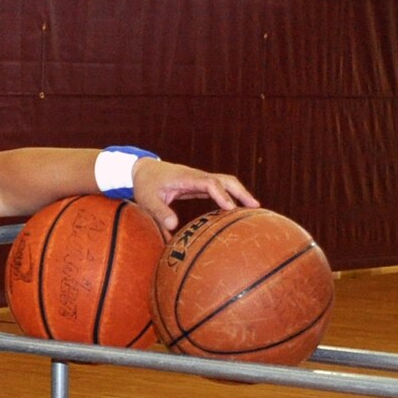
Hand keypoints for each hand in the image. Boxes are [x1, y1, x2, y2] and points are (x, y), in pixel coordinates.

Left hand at [133, 159, 259, 231]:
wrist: (142, 170)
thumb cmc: (145, 184)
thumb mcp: (148, 200)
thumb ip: (159, 213)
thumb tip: (173, 227)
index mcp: (186, 178)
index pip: (209, 183)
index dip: (221, 195)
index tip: (230, 208)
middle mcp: (197, 176)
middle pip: (225, 180)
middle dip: (240, 192)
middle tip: (255, 207)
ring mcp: (199, 179)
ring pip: (224, 183)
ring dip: (239, 193)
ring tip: (253, 209)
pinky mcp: (198, 185)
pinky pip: (218, 189)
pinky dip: (229, 196)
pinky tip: (235, 210)